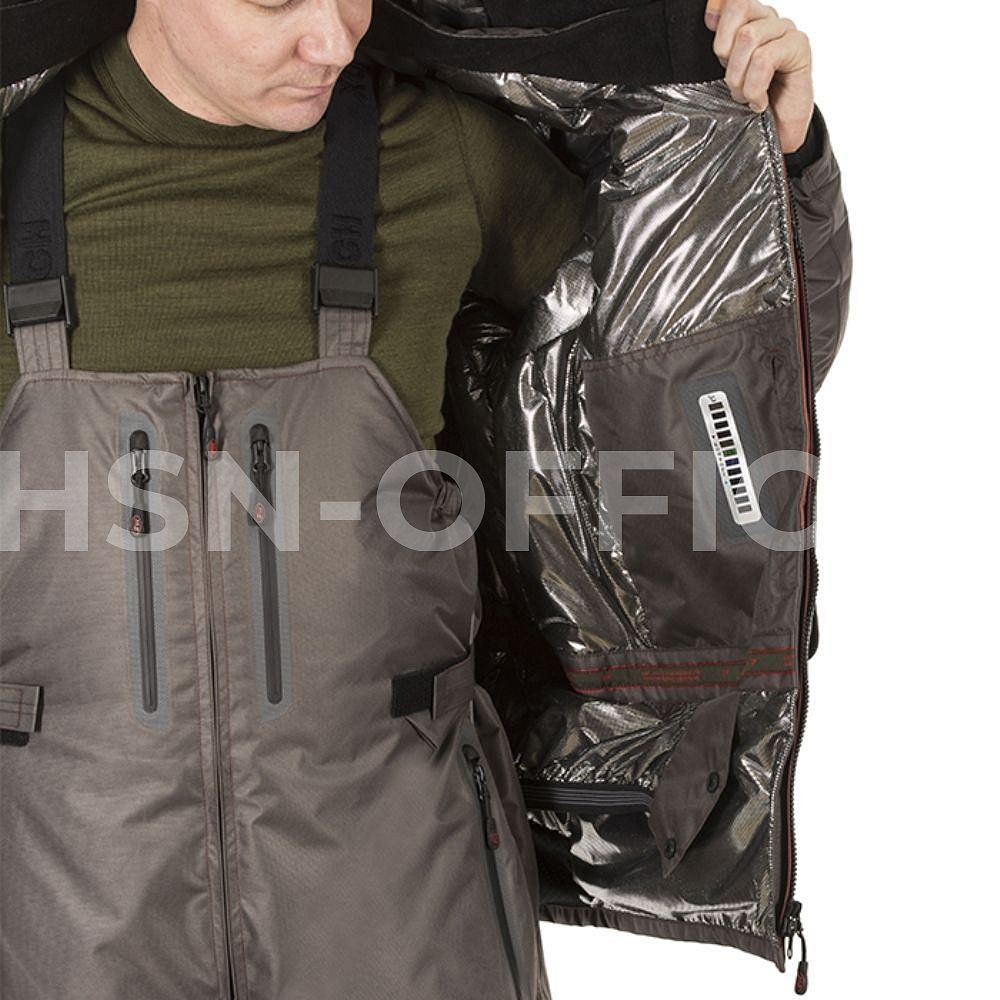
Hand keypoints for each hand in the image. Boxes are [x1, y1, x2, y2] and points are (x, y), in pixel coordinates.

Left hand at [704, 1, 813, 152]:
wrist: (775, 133)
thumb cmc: (751, 103)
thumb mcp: (727, 74)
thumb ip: (721, 44)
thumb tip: (710, 15)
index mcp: (750, 21)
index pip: (732, 0)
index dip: (718, 16)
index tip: (719, 52)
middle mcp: (769, 20)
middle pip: (738, 10)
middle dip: (726, 55)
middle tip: (733, 84)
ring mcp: (786, 31)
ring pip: (748, 36)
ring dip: (740, 77)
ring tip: (746, 97)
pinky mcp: (799, 47)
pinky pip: (764, 58)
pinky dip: (755, 87)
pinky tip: (760, 101)